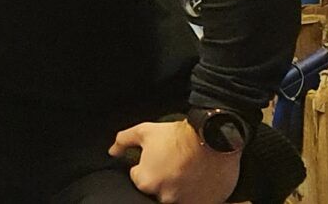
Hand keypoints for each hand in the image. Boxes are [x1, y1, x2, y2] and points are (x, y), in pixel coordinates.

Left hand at [110, 120, 239, 203]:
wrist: (214, 135)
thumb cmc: (179, 135)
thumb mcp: (145, 131)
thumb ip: (123, 141)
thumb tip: (113, 151)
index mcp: (147, 181)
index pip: (139, 178)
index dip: (147, 166)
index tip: (158, 158)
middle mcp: (165, 196)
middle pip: (158, 190)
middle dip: (163, 178)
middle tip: (174, 163)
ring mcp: (186, 201)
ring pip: (176, 196)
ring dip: (179, 186)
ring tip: (188, 170)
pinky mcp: (205, 203)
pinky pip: (195, 200)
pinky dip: (196, 192)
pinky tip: (198, 178)